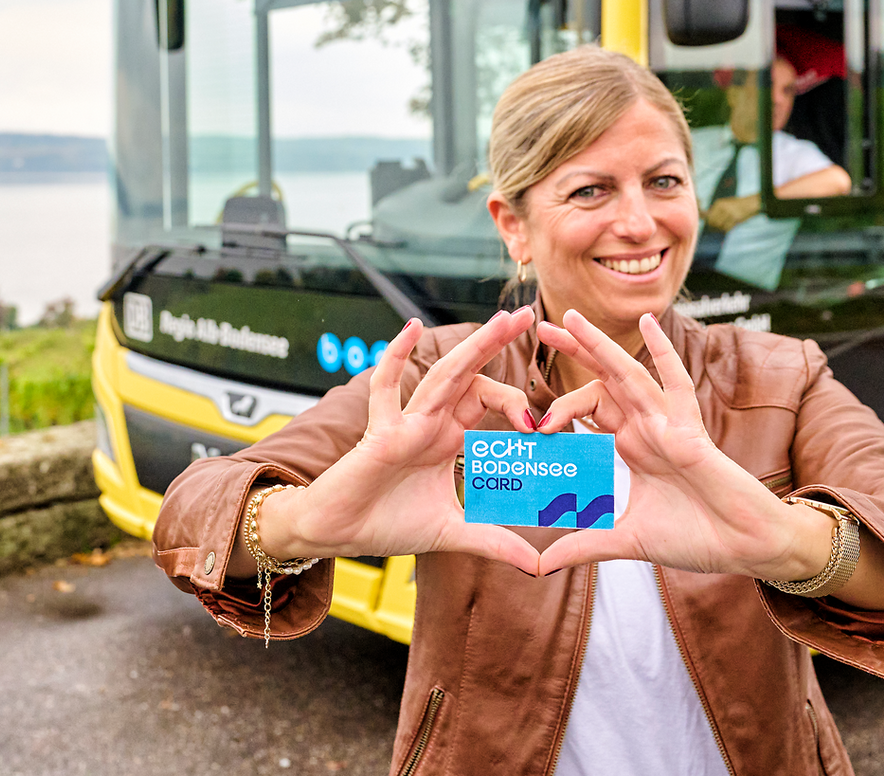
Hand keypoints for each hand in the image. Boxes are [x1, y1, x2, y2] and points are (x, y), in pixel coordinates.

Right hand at [254, 309, 540, 573]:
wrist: (340, 534)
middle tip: (528, 315)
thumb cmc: (387, 523)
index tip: (543, 427)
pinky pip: (384, 389)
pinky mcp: (380, 433)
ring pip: (443, 375)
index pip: (490, 401)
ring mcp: (406, 422)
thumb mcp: (453, 533)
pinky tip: (409, 329)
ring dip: (473, 346)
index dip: (518, 406)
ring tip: (501, 321)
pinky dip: (394, 358)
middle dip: (497, 342)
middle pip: (470, 374)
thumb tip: (539, 568)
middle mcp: (430, 421)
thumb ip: (495, 542)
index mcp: (449, 436)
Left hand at [532, 310, 829, 581]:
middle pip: (603, 380)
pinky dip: (662, 353)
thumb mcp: (628, 542)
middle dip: (574, 353)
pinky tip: (647, 322)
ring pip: (627, 375)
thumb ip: (584, 545)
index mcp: (633, 446)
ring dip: (597, 346)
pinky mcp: (690, 431)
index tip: (531, 424)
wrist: (746, 547)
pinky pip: (675, 383)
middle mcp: (647, 427)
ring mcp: (668, 425)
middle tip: (540, 328)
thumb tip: (540, 566)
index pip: (590, 409)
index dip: (559, 409)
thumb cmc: (698, 537)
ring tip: (569, 318)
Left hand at [704, 193, 760, 231]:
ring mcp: (728, 213)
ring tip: (722, 229)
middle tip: (715, 230)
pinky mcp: (735, 218)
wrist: (749, 204)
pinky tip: (728, 228)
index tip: (710, 226)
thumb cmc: (736, 205)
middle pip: (713, 222)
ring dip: (720, 229)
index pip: (709, 216)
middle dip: (714, 227)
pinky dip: (726, 230)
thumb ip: (716, 211)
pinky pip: (727, 227)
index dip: (709, 223)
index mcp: (719, 204)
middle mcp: (722, 208)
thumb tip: (706, 218)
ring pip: (720, 225)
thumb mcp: (725, 204)